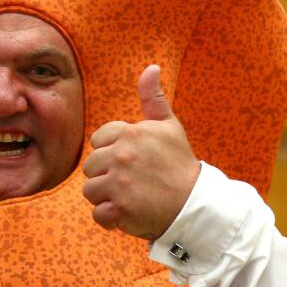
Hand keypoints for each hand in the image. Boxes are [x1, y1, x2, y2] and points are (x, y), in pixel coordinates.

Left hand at [82, 65, 200, 239]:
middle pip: (90, 166)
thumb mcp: (169, 127)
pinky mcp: (119, 209)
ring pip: (91, 190)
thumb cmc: (180, 164)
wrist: (196, 204)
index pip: (98, 141)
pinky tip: (127, 213)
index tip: (132, 162)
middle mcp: (121, 156)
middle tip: (133, 182)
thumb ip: (153, 98)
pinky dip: (109, 218)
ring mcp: (119, 183)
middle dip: (106, 175)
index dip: (112, 152)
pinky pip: (98, 214)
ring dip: (106, 197)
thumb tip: (151, 67)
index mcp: (129, 133)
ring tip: (130, 197)